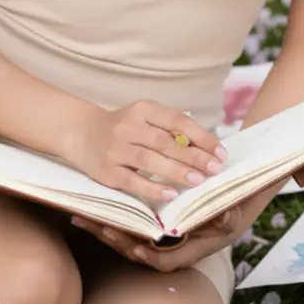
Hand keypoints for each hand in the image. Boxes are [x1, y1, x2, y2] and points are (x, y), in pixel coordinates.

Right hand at [66, 100, 227, 203]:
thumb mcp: (145, 118)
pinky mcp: (107, 171)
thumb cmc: (124, 127)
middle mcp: (129, 126)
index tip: (221, 153)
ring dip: (177, 171)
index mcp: (143, 109)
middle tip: (216, 169)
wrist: (82, 133)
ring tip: (199, 180)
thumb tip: (206, 147)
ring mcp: (117, 149)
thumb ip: (170, 128)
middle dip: (194, 156)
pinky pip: (132, 180)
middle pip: (166, 141)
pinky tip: (170, 194)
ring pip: (150, 160)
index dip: (201, 137)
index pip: (177, 121)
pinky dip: (152, 187)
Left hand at [68, 203, 250, 272]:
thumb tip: (225, 216)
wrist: (227, 205)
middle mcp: (168, 248)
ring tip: (82, 217)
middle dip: (116, 239)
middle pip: (136, 250)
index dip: (149, 255)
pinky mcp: (147, 226)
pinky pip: (125, 226)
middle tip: (98, 225)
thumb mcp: (233, 213)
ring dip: (103, 229)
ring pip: (126, 239)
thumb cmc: (229, 211)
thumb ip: (226, 217)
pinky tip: (90, 209)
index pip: (164, 260)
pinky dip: (108, 218)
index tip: (136, 247)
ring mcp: (155, 238)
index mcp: (187, 250)